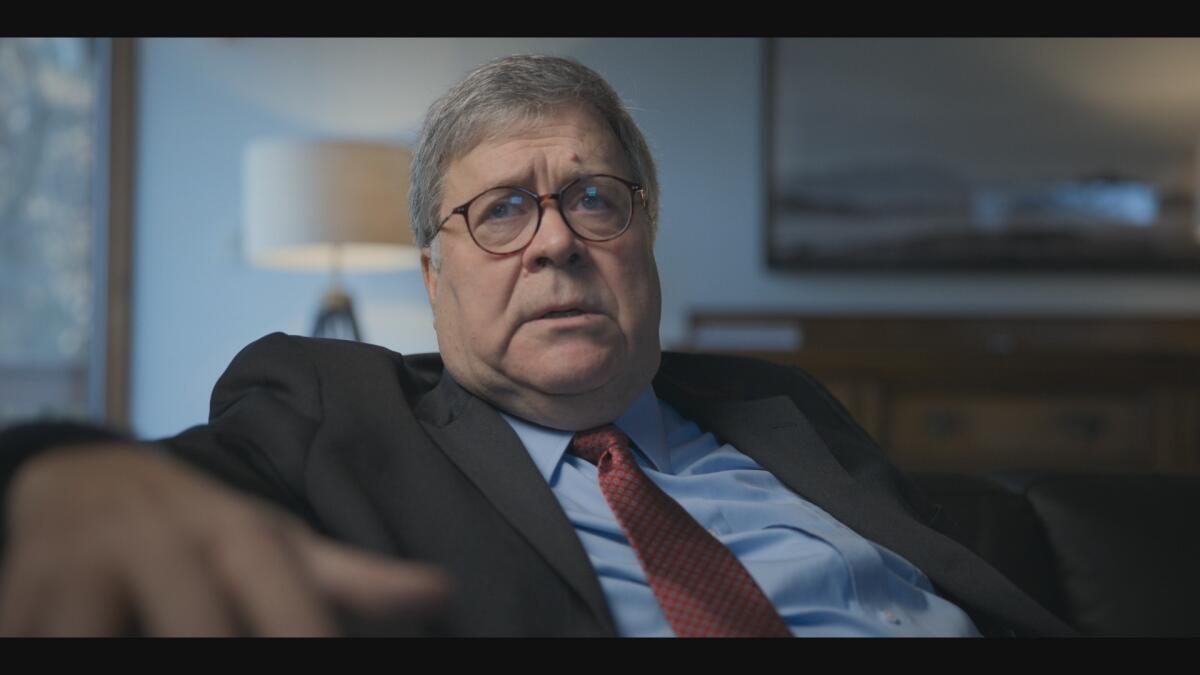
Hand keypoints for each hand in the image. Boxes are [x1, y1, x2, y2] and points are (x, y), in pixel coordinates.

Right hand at [0, 444, 450, 635]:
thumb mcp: (275, 544)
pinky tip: (62, 652)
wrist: (85, 478)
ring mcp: (86, 563)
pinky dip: (46, 644)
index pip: (288, 603)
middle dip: (223, 650)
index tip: (326, 661)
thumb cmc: (201, 530)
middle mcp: (165, 542)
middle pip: (203, 629)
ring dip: (118, 646)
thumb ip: (353, 578)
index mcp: (238, 535)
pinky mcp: (24, 587)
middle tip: (239, 664)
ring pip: (98, 630)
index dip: (309, 640)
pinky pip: (35, 630)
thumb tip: (442, 590)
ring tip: (155, 655)